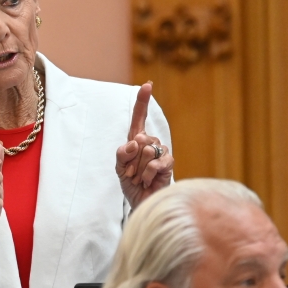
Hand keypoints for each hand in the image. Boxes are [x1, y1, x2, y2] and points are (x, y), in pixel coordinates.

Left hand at [115, 82, 173, 208]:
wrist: (142, 203)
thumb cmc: (131, 183)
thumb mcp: (119, 167)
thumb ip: (122, 153)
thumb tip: (135, 142)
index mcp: (136, 140)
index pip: (139, 117)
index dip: (143, 101)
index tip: (147, 85)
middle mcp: (150, 142)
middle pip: (139, 140)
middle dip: (130, 160)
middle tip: (131, 173)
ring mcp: (161, 152)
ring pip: (146, 151)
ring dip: (138, 169)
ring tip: (140, 178)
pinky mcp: (168, 164)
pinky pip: (155, 163)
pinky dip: (147, 174)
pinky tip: (148, 181)